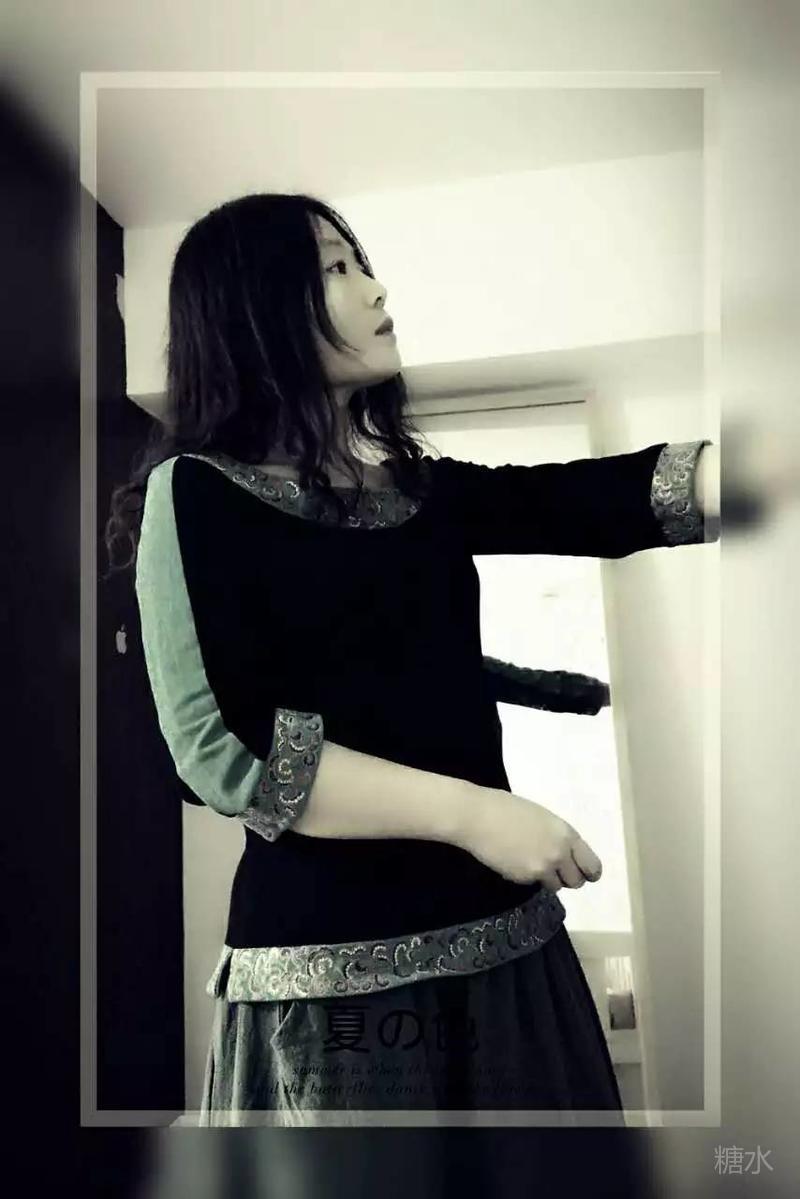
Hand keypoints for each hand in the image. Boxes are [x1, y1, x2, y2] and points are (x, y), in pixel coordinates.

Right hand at [457, 787, 602, 891]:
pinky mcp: (524, 878)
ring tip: (531, 863)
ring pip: (556, 886)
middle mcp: (559, 853)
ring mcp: (542, 868)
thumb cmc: (506, 807)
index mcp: (566, 833)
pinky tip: (513, 861)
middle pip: (576, 881)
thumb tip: (562, 853)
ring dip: (548, 879)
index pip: (591, 864)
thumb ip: (556, 837)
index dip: (589, 872)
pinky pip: (533, 884)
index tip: (586, 876)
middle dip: (567, 878)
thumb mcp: (542, 818)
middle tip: (555, 872)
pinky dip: (527, 877)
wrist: (478, 816)